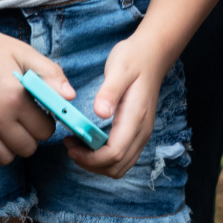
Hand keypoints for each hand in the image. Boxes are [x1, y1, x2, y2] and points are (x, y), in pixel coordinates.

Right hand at [0, 21, 73, 164]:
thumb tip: (70, 97)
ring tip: (7, 125)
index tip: (37, 111)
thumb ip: (50, 74)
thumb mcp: (21, 53)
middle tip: (23, 118)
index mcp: (15, 98)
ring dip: (11, 145)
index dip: (45, 121)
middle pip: (27, 148)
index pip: (45, 130)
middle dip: (30, 135)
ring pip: (6, 158)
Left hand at [68, 33, 167, 178]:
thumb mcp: (119, 68)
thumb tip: (100, 113)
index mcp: (136, 118)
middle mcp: (141, 132)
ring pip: (120, 166)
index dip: (91, 157)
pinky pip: (122, 158)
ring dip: (96, 164)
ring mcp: (141, 134)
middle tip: (70, 146)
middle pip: (116, 166)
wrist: (152, 55)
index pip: (114, 153)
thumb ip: (110, 91)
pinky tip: (89, 142)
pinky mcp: (137, 133)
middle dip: (90, 164)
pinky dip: (104, 159)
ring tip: (77, 145)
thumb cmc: (134, 59)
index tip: (71, 146)